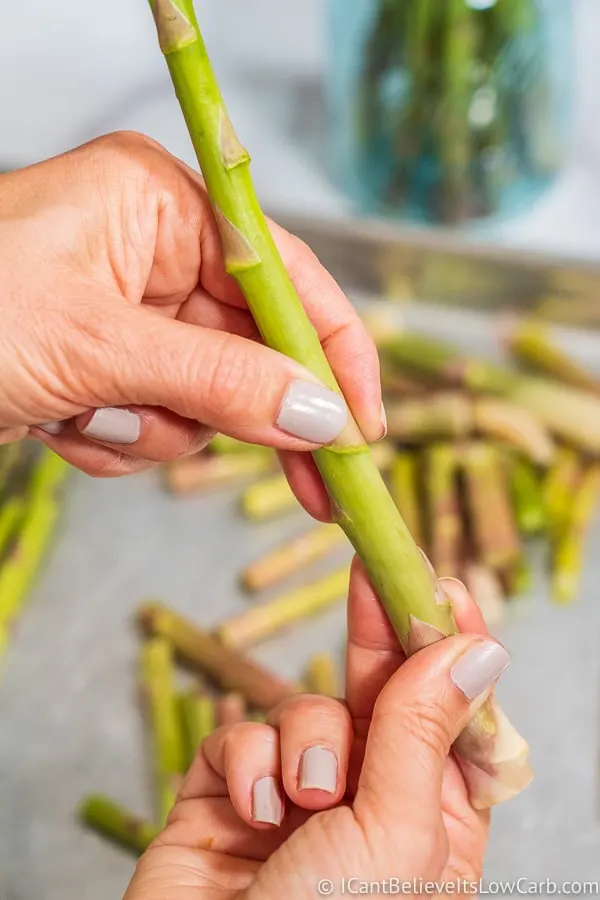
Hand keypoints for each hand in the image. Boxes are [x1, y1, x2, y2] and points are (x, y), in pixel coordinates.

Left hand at [0, 132, 382, 517]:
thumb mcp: (97, 346)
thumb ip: (221, 382)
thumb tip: (324, 416)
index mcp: (161, 205)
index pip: (285, 278)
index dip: (335, 355)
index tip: (366, 430)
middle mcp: (154, 250)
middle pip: (252, 348)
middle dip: (241, 414)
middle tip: (312, 491)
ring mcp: (129, 311)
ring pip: (204, 398)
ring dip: (155, 429)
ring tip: (86, 417)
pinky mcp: (105, 362)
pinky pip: (155, 419)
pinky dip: (118, 439)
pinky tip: (63, 425)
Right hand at [124, 563, 508, 899]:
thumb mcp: (394, 835)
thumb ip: (423, 732)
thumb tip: (475, 649)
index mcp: (433, 827)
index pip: (453, 717)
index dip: (449, 649)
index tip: (444, 585)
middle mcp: (370, 805)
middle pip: (383, 695)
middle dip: (378, 636)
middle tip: (376, 568)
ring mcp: (297, 799)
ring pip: (310, 708)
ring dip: (305, 740)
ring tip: (301, 800)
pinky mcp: (229, 794)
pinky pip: (244, 734)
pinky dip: (247, 761)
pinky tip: (251, 807)